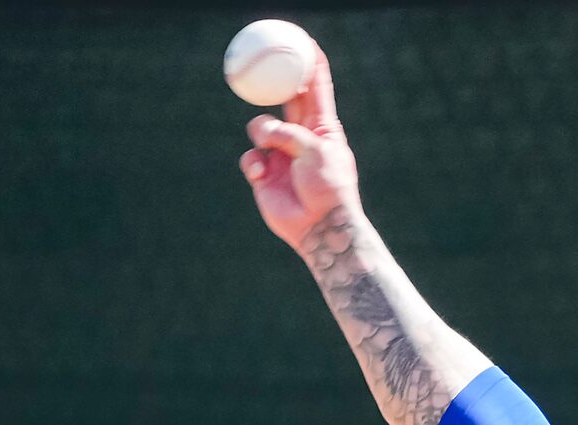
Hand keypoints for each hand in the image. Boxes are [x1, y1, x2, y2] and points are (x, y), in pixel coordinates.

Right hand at [237, 44, 358, 251]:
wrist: (320, 228)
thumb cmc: (328, 188)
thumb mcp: (315, 151)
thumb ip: (289, 133)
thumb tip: (263, 131)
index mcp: (322, 126)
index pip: (316, 88)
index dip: (312, 64)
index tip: (307, 42)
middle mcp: (301, 136)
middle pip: (285, 98)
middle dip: (277, 80)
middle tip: (267, 60)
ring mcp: (282, 154)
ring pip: (259, 127)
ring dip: (261, 133)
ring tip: (269, 148)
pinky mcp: (265, 174)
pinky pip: (250, 158)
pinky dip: (254, 165)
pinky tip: (263, 176)